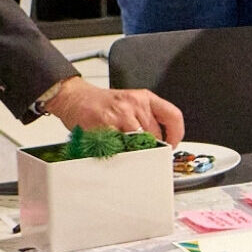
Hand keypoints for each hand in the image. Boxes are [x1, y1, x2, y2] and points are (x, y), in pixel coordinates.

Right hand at [45, 78, 186, 145]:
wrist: (74, 97)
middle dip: (152, 148)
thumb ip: (146, 118)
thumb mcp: (129, 103)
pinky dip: (119, 152)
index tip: (173, 145)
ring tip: (127, 151)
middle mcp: (135, 104)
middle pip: (156, 134)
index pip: (173, 115)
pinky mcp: (104, 125)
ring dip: (136, 152)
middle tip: (145, 154)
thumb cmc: (102, 103)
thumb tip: (161, 142)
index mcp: (145, 98)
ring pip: (139, 142)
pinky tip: (114, 149)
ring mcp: (119, 114)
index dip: (177, 134)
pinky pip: (119, 146)